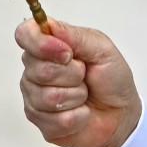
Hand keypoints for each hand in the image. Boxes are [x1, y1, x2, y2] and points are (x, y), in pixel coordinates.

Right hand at [15, 17, 141, 146]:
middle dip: (72, 75)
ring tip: (84, 95)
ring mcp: (34, 96)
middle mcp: (35, 70)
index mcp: (48, 46)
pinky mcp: (41, 122)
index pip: (25, 35)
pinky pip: (56, 120)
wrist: (122, 113)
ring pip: (48, 97)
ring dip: (76, 96)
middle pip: (39, 70)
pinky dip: (78, 116)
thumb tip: (48, 25)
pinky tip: (82, 112)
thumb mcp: (103, 49)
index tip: (67, 53)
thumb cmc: (112, 80)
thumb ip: (76, 36)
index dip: (42, 44)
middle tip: (85, 76)